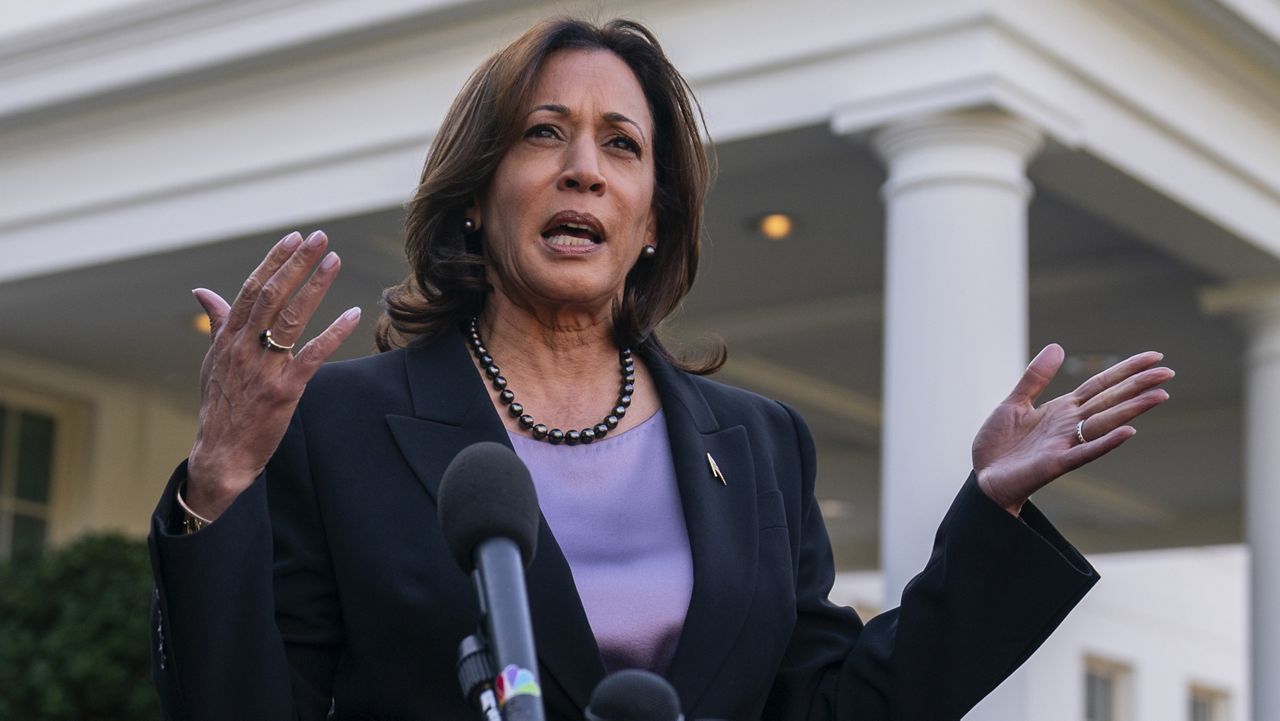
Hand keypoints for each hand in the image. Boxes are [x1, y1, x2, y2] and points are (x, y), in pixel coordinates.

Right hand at [185, 230, 360, 520]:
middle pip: (271, 295)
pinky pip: (312, 356)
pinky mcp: (283, 391)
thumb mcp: (213, 361)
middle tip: (320, 237)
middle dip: (297, 263)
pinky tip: (353, 314)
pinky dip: (334, 333)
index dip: (274, 261)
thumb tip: (202, 292)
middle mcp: (243, 347)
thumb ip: (217, 323)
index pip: (251, 288)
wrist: (221, 454)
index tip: (294, 237)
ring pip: (291, 318)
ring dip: (315, 286)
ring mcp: (263, 369)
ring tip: (334, 261)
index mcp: (228, 338)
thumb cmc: (221, 405)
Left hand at [972, 344, 1172, 515]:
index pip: (1101, 385)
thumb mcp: (1014, 403)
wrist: (982, 477)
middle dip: (1138, 386)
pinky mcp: (1055, 463)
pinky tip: (1128, 431)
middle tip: (1170, 372)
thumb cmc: (999, 445)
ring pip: (1104, 422)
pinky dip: (1106, 442)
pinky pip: (1085, 452)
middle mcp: (1069, 425)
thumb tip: (1057, 346)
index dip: (1125, 370)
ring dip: (1131, 410)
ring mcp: (1065, 444)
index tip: (1154, 357)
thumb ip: (1035, 377)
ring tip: (1159, 396)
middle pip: (1110, 400)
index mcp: (1062, 409)